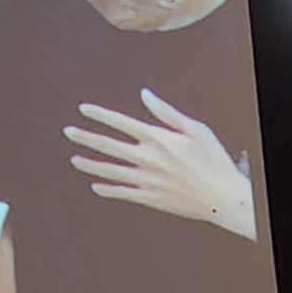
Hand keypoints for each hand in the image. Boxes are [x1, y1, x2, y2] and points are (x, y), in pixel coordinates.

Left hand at [64, 89, 257, 238]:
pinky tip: (95, 186)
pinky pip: (122, 193)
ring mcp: (146, 180)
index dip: (100, 115)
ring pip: (109, 171)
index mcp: (157, 138)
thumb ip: (166, 112)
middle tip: (68, 131)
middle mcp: (147, 158)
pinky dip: (107, 189)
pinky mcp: (150, 198)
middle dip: (85, 137)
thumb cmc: (214, 160)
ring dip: (89, 164)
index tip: (83, 109)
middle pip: (108, 145)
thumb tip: (144, 94)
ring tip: (74, 159)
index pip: (120, 122)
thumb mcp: (196, 129)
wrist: (223, 198)